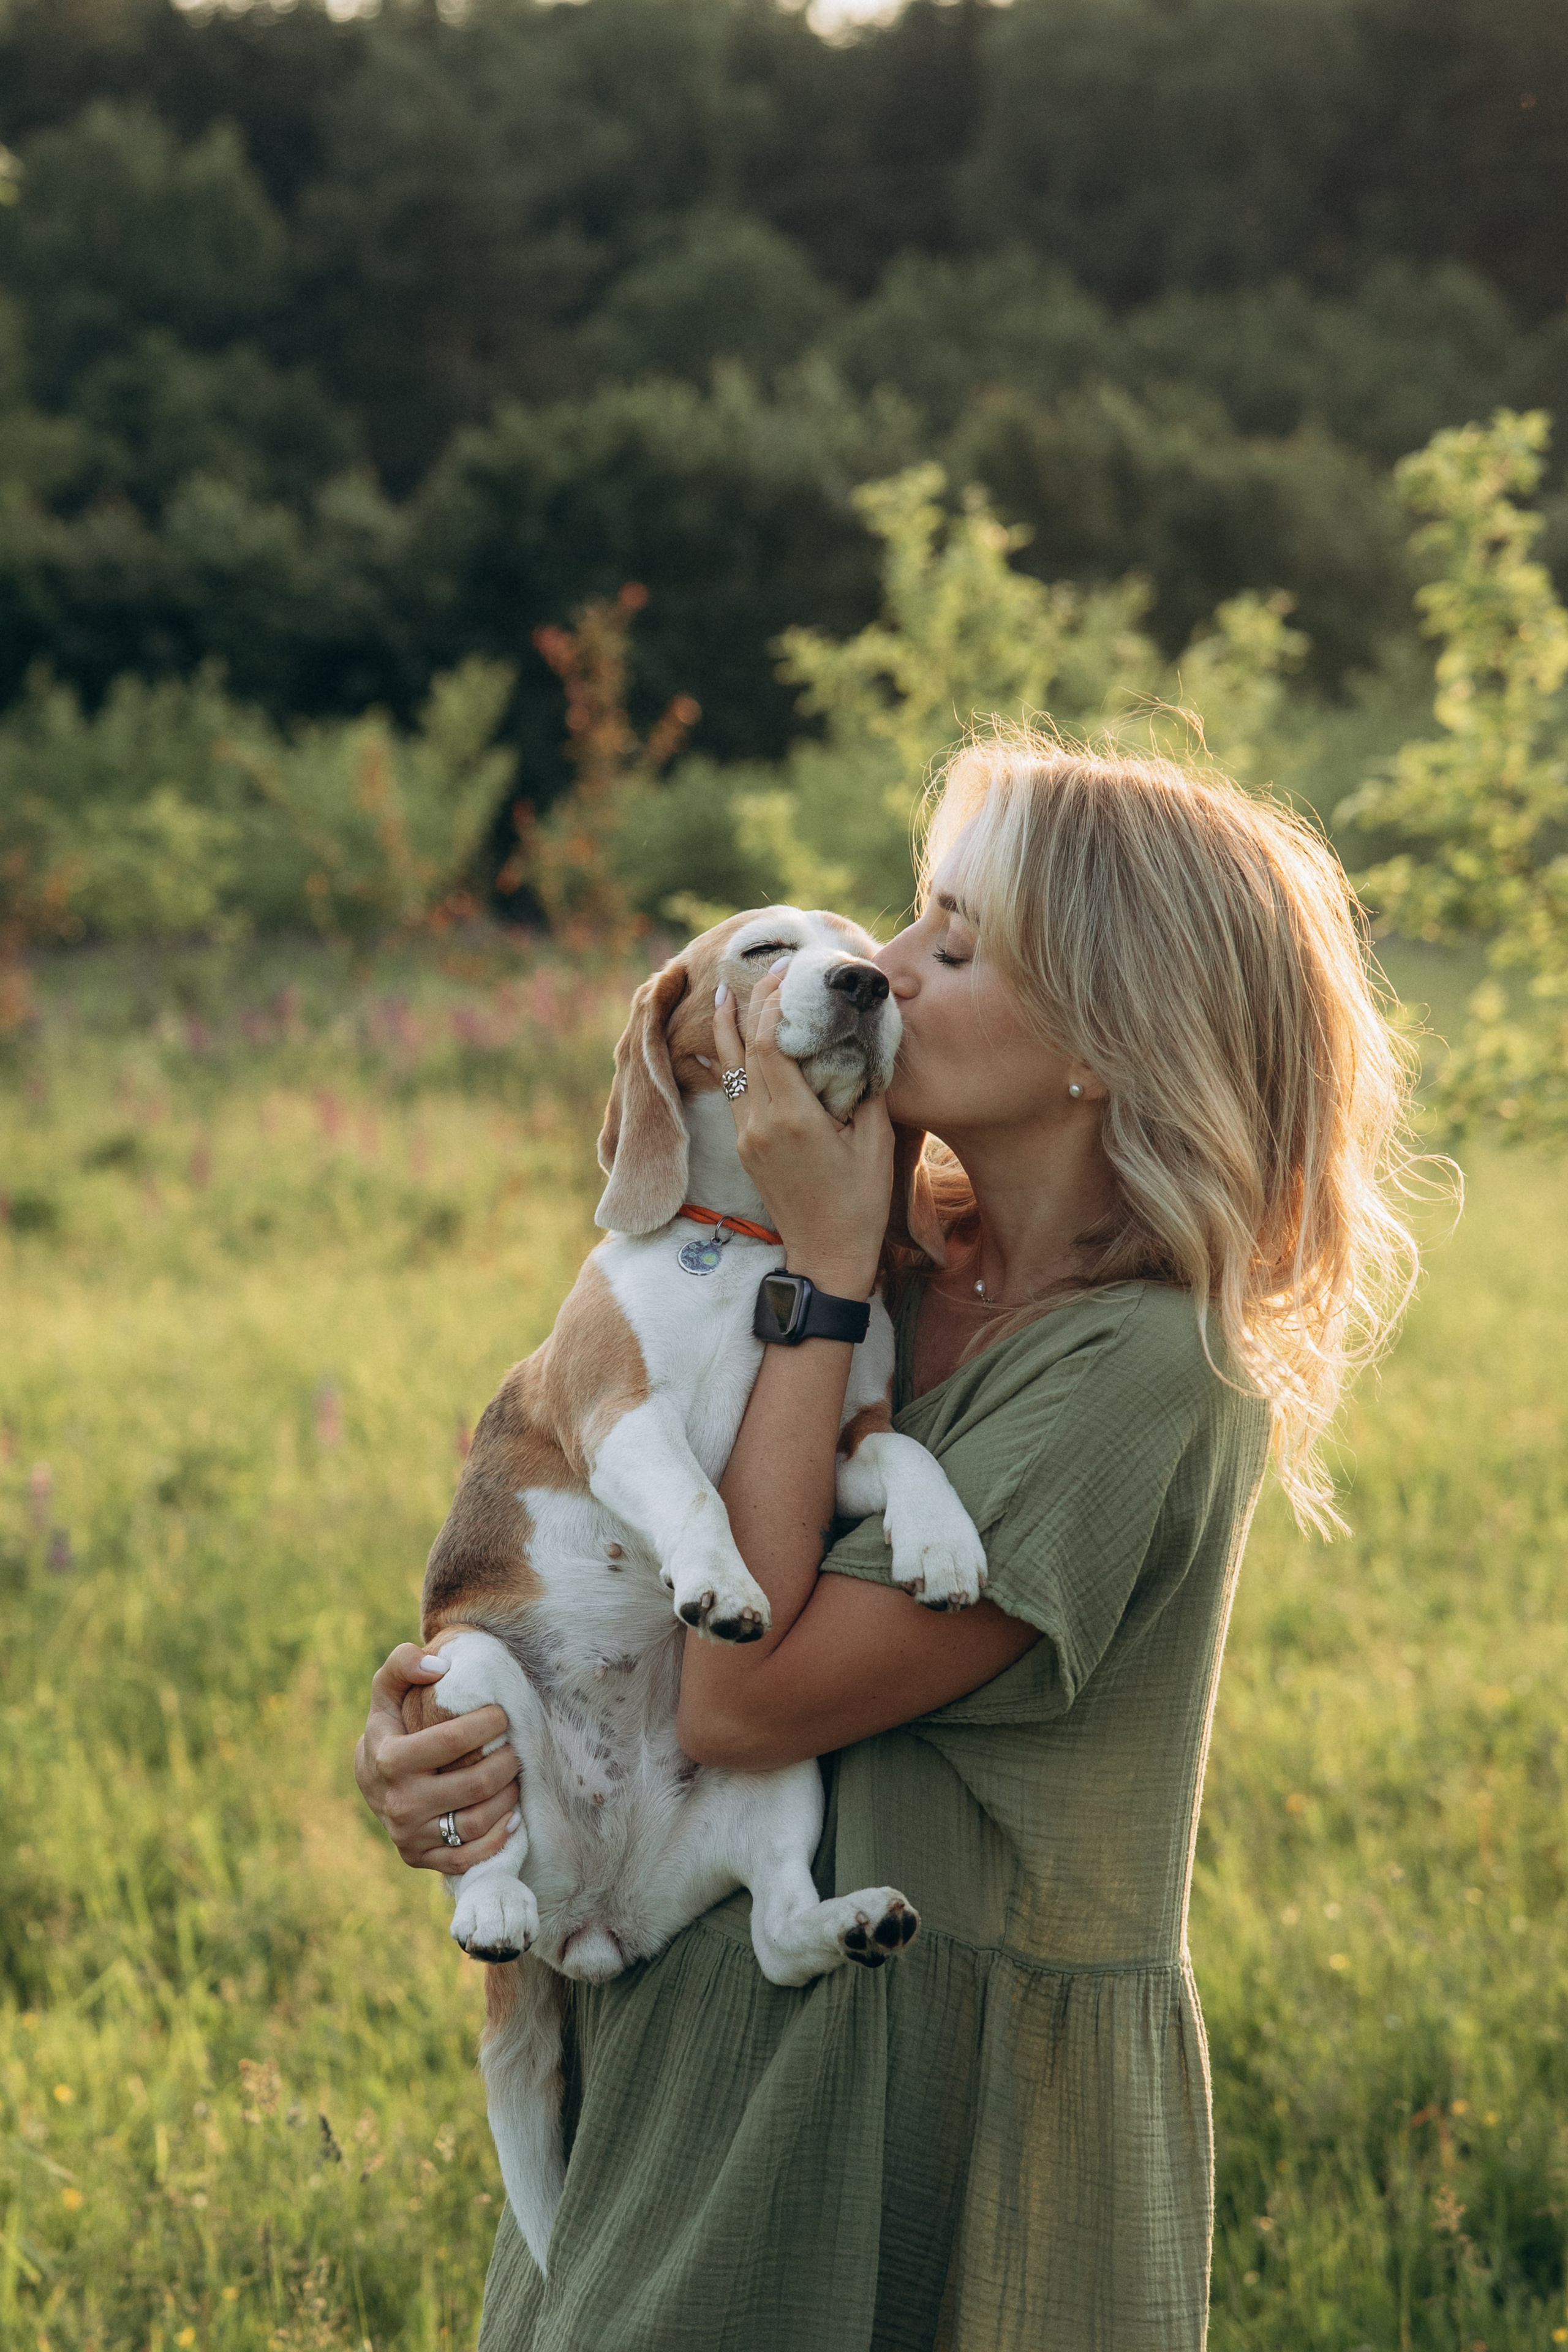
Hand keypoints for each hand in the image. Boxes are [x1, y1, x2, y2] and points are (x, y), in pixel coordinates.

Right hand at [354, 1644, 520, 1874]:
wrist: (371, 1781)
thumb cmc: (390, 1727)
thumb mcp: (387, 1691)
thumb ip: (403, 1665)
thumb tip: (438, 1666)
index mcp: (389, 1759)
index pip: (453, 1741)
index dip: (487, 1724)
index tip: (502, 1714)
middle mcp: (398, 1803)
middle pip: (474, 1785)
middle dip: (506, 1762)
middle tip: (516, 1747)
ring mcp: (409, 1836)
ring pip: (476, 1824)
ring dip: (508, 1798)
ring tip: (516, 1776)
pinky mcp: (420, 1858)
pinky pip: (468, 1858)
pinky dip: (498, 1838)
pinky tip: (513, 1816)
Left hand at [714, 966, 892, 1298]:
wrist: (827, 1257)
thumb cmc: (860, 1203)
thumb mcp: (874, 1143)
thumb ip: (865, 1090)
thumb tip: (859, 1045)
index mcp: (793, 1119)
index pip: (767, 1045)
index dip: (770, 1005)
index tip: (785, 975)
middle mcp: (760, 1124)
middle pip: (743, 1050)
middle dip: (751, 1006)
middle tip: (762, 972)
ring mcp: (746, 1138)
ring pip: (729, 1070)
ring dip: (729, 1029)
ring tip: (728, 993)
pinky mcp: (744, 1149)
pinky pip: (732, 1093)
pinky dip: (731, 1061)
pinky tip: (727, 1043)